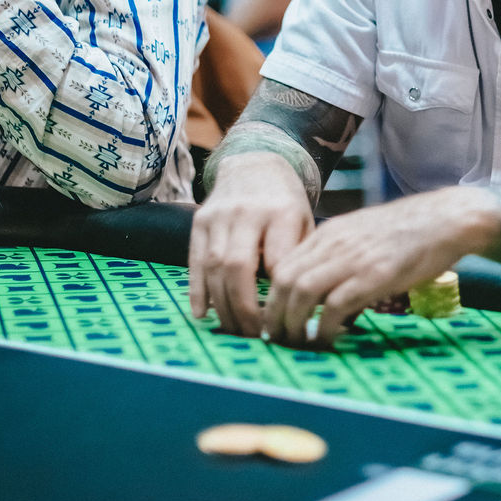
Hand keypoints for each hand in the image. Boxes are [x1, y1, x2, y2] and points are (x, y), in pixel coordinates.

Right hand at [188, 152, 313, 335]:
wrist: (254, 164)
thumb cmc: (285, 203)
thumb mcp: (304, 222)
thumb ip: (300, 257)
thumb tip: (303, 306)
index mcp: (281, 213)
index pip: (276, 261)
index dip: (276, 295)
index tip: (282, 321)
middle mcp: (247, 213)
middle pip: (238, 267)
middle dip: (243, 308)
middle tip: (253, 336)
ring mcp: (219, 216)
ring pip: (214, 268)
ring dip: (222, 305)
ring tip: (234, 331)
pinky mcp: (199, 221)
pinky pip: (196, 262)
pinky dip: (198, 291)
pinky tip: (203, 314)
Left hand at [262, 186, 491, 347]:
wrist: (448, 219)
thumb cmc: (412, 232)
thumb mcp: (365, 237)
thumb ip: (342, 261)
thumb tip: (330, 304)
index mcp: (330, 233)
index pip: (282, 266)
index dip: (272, 299)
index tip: (274, 322)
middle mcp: (335, 242)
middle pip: (284, 281)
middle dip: (274, 317)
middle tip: (278, 341)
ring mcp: (354, 258)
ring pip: (302, 293)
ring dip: (293, 325)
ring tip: (298, 345)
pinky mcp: (375, 275)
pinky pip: (335, 306)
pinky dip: (325, 328)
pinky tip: (329, 340)